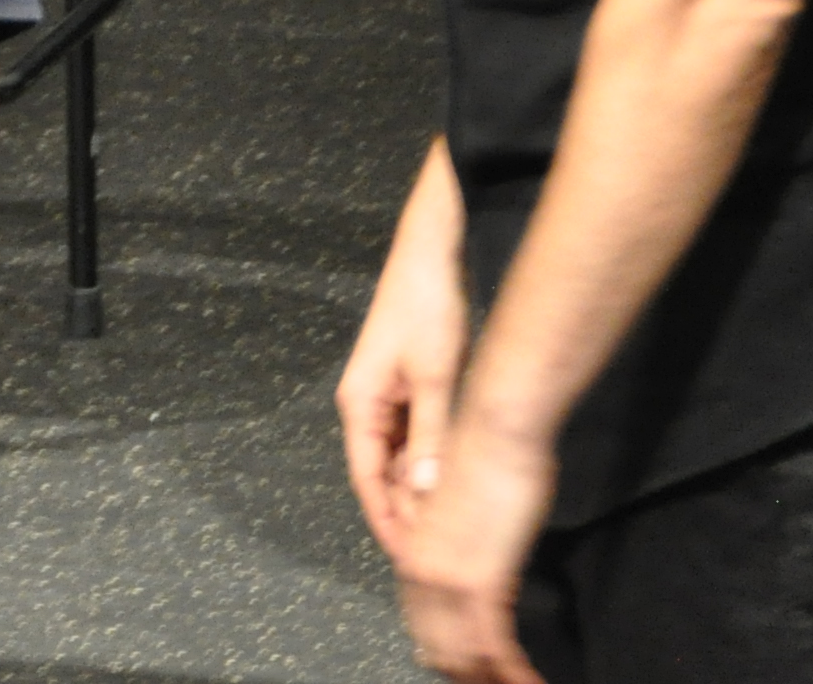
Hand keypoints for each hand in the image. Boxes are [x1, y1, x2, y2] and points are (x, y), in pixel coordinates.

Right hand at [337, 241, 471, 555]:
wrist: (432, 254)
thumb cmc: (428, 310)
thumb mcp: (434, 376)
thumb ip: (430, 435)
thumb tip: (425, 492)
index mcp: (359, 404)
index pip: (367, 478)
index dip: (386, 519)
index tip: (407, 558)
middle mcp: (366, 405)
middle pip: (381, 472)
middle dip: (404, 510)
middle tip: (436, 552)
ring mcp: (386, 395)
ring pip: (400, 456)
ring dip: (419, 487)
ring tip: (448, 526)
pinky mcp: (407, 386)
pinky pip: (414, 437)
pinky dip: (429, 461)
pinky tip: (453, 480)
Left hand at [392, 413, 555, 683]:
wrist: (496, 425)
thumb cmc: (486, 452)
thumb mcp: (460, 504)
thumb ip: (457, 542)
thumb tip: (472, 565)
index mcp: (410, 548)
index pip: (420, 620)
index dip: (444, 651)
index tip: (464, 669)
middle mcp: (419, 569)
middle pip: (437, 646)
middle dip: (466, 673)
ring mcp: (447, 578)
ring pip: (464, 654)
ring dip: (489, 678)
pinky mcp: (480, 582)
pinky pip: (495, 646)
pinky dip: (513, 673)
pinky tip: (529, 683)